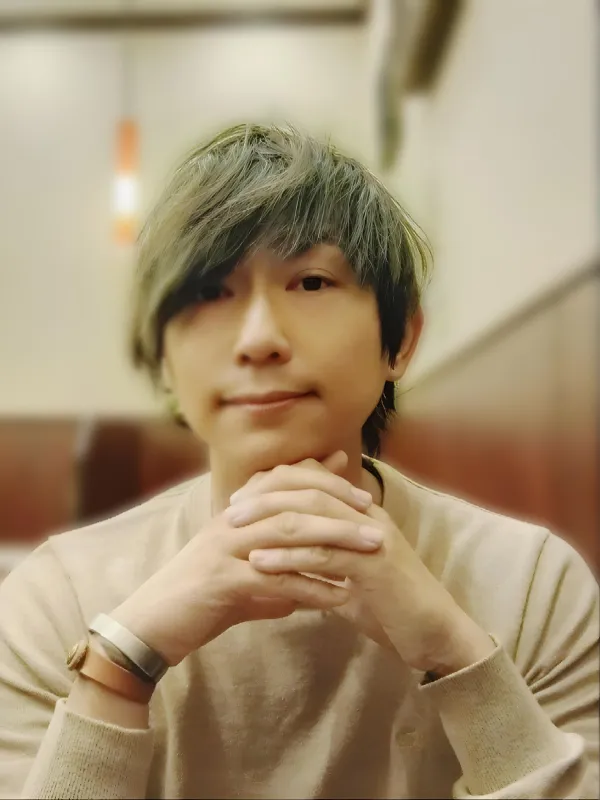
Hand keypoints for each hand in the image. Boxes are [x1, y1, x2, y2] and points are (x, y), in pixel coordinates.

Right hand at [109, 460, 376, 667]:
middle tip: (375, 513)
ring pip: (289, 533)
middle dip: (338, 505)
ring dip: (335, 539)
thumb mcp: (239, 576)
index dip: (323, 482)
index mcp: (236, 515)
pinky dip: (313, 588)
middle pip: (292, 502)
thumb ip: (275, 571)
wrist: (151, 626)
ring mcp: (225, 549)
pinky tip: (340, 598)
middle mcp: (231, 523)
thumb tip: (312, 582)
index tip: (360, 491)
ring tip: (372, 549)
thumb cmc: (198, 600)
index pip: (283, 482)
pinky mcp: (222, 581)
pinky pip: (276, 580)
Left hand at [227, 452, 494, 675]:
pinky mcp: (373, 566)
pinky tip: (259, 563)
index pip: (314, 482)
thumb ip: (326, 560)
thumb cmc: (393, 606)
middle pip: (308, 490)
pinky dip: (286, 556)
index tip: (242, 497)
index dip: (276, 485)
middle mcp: (366, 517)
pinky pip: (322, 555)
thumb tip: (293, 559)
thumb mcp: (354, 575)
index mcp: (361, 514)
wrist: (436, 634)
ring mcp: (371, 538)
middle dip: (265, 496)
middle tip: (230, 509)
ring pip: (312, 516)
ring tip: (234, 530)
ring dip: (268, 521)